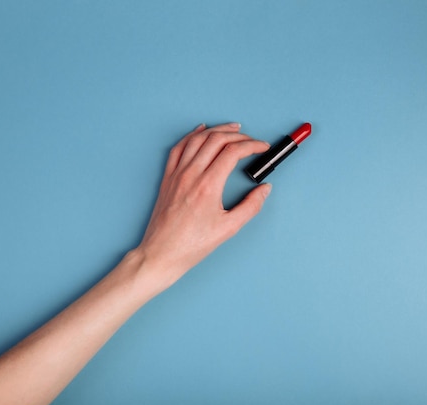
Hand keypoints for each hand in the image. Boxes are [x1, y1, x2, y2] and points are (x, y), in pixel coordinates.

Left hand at [138, 122, 271, 286]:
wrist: (162, 253)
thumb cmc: (192, 245)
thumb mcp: (229, 228)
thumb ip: (251, 206)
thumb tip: (264, 190)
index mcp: (208, 186)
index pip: (233, 152)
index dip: (252, 145)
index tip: (262, 148)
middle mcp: (191, 175)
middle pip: (217, 140)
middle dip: (239, 136)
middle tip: (252, 140)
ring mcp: (177, 174)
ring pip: (198, 139)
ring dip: (217, 130)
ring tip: (233, 128)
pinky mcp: (168, 178)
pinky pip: (179, 147)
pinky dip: (192, 135)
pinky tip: (201, 130)